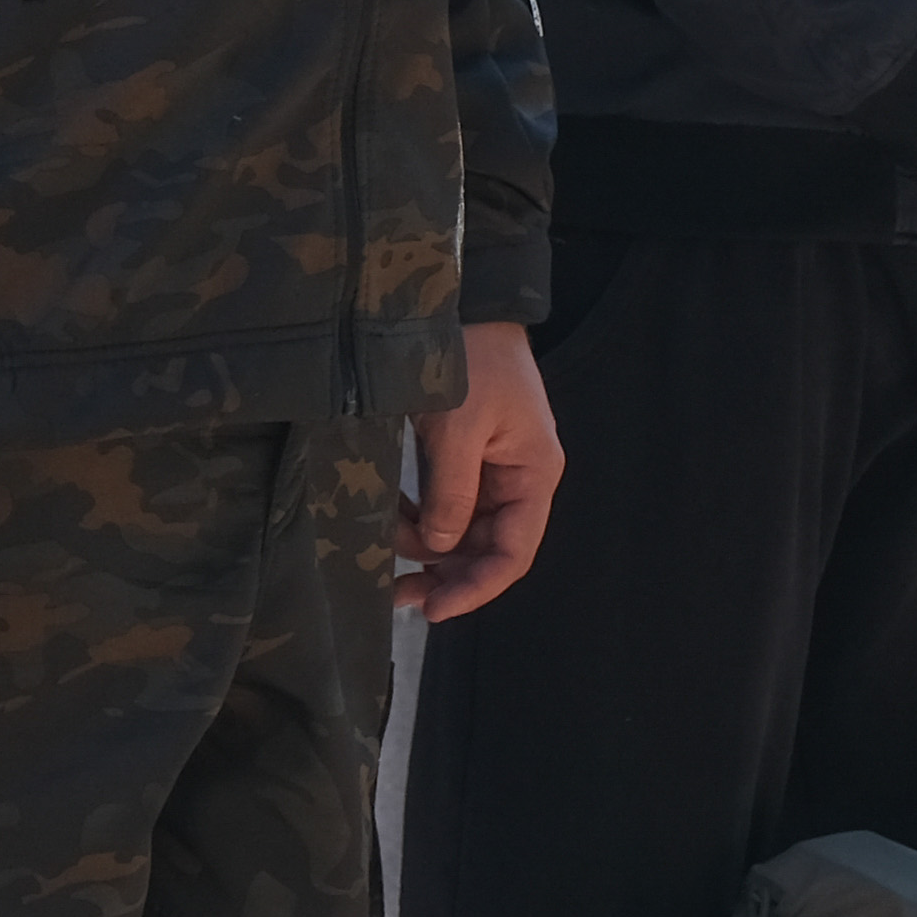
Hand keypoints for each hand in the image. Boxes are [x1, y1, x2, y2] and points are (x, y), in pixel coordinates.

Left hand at [400, 321, 563, 620]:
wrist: (468, 307)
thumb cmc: (473, 361)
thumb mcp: (458, 429)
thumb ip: (452, 493)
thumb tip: (441, 548)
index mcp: (533, 474)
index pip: (513, 553)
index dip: (476, 588)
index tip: (433, 610)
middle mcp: (519, 480)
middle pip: (487, 549)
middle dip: (445, 574)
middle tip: (398, 594)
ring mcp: (493, 471)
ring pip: (462, 532)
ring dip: (424, 545)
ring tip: (382, 540)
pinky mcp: (466, 460)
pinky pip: (445, 505)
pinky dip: (418, 518)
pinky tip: (390, 518)